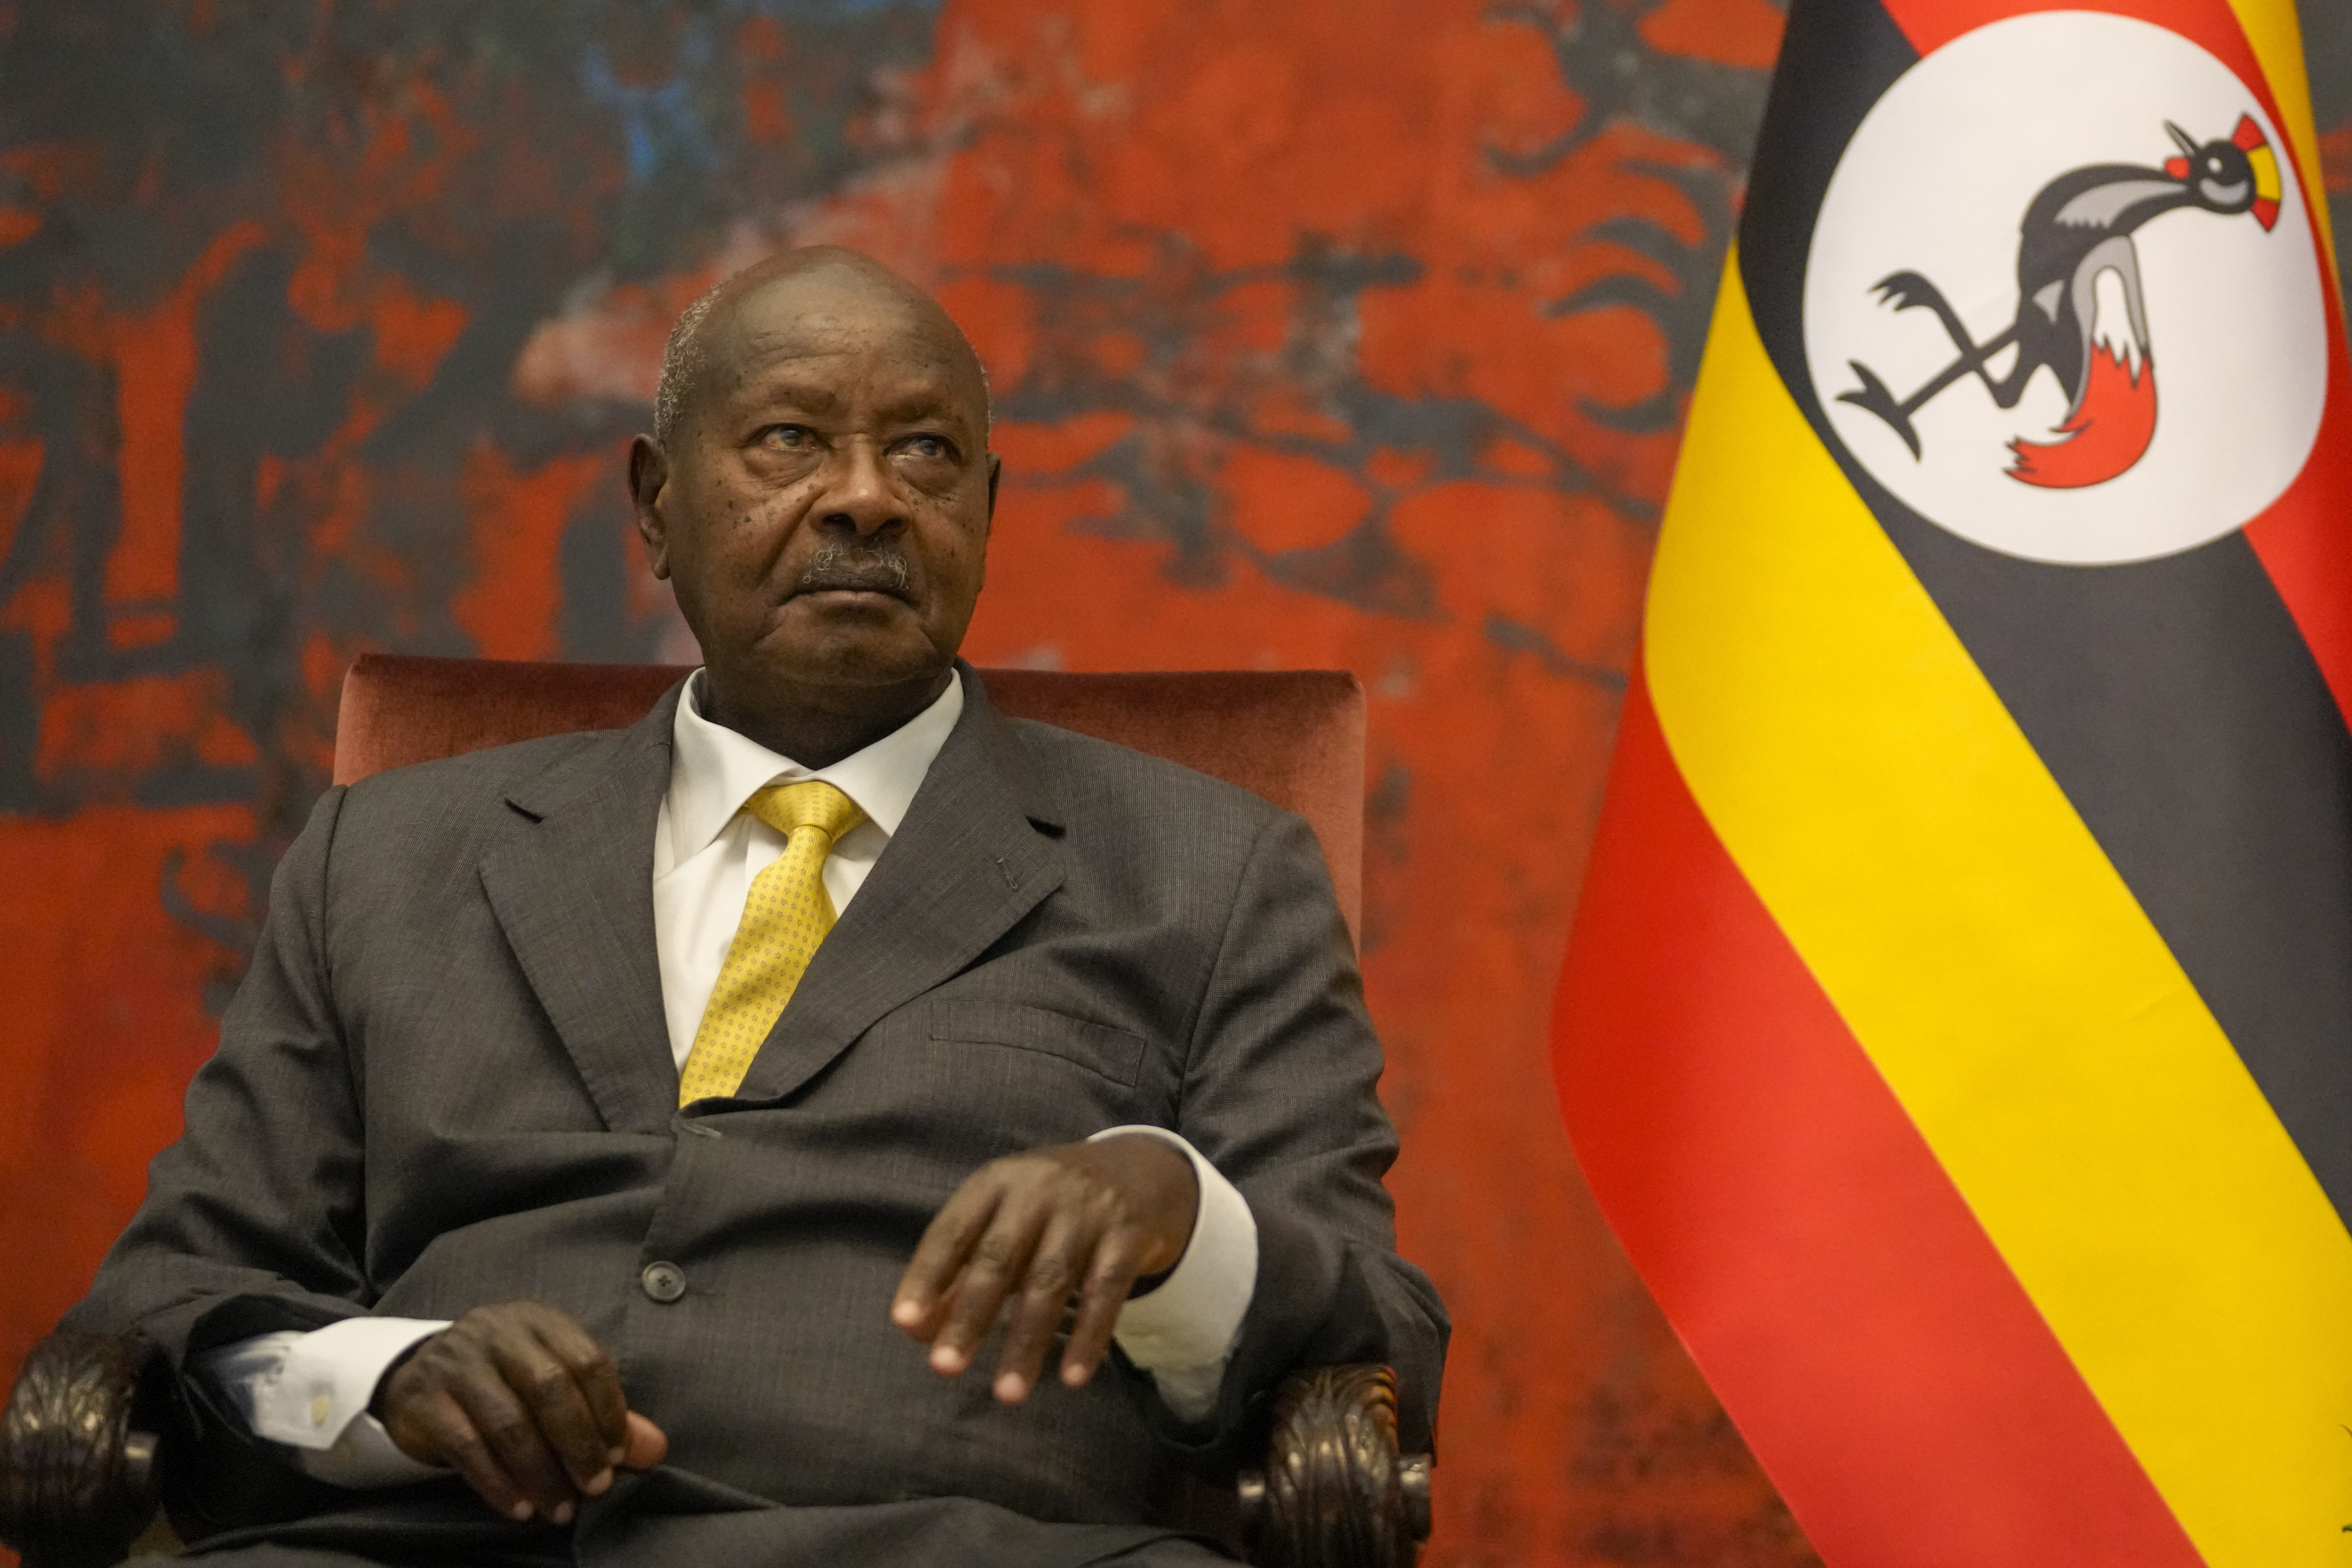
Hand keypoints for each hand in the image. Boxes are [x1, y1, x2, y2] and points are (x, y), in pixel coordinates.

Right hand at [375, 1301, 667, 1524]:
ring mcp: (457, 1363)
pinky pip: (468, 1446)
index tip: (618, 1456)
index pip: (587, 1360)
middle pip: (550, 1388)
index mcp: (539, 1321)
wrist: (415, 1376)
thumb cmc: (502, 1381)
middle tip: (595, 1487)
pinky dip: (499, 1483)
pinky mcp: (425, 1400)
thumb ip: (602, 1415)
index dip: (609, 1411)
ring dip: (541, 1473)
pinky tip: (520, 1507)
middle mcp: (497, 1332)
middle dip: (578, 1444)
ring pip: (509, 1422)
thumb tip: (655, 1449)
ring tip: (560, 1509)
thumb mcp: (551, 1384)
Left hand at [891, 1134, 1198, 1404]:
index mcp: (997, 1182)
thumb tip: (917, 1330)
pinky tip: (1072, 1378)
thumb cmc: (1052, 1205)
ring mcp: (1087, 1210)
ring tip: (1006, 1394)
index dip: (927, 1276)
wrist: (1142, 1168)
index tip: (905, 1324)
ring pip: (1050, 1281)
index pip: (953, 1231)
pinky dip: (1088, 1337)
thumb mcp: (1004, 1220)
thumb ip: (961, 1270)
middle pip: (999, 1258)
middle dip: (970, 1317)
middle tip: (944, 1369)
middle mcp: (1039, 1190)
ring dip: (1026, 1342)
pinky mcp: (1128, 1234)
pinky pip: (1106, 1291)